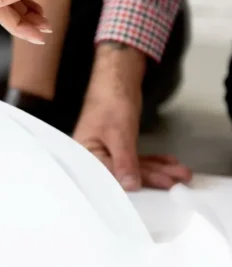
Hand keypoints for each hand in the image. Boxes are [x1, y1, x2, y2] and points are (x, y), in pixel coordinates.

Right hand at [73, 45, 191, 190]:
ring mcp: (107, 152)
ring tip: (181, 173)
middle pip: (125, 173)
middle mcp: (94, 158)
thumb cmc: (110, 104)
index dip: (135, 182)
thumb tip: (130, 186)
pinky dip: (153, 161)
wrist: (115, 80)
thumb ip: (125, 161)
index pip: (110, 176)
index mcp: (85, 156)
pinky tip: (169, 163)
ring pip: (134, 166)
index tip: (160, 185)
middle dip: (154, 176)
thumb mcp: (119, 134)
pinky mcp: (118, 147)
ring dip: (158, 170)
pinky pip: (136, 158)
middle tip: (177, 180)